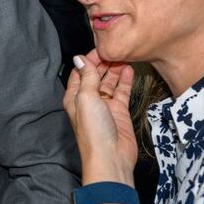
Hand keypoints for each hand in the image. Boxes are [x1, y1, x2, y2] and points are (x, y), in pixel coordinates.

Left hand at [63, 50, 136, 184]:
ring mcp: (104, 106)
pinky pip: (121, 92)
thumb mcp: (86, 98)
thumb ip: (87, 77)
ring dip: (115, 69)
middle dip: (104, 62)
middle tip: (116, 49)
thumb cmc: (93, 131)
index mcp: (74, 97)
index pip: (81, 72)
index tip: (101, 47)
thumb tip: (80, 59)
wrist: (110, 157)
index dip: (89, 59)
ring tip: (125, 55)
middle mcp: (88, 100)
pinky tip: (129, 69)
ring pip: (110, 82)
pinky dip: (125, 81)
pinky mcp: (118, 112)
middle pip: (96, 76)